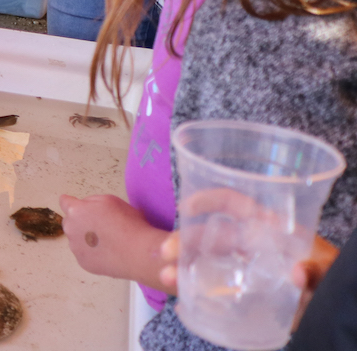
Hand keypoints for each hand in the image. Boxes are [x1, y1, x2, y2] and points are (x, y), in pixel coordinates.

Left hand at [60, 193, 172, 290]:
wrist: (138, 253)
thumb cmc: (127, 222)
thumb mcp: (110, 200)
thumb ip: (91, 201)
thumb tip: (84, 207)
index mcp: (76, 211)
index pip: (64, 202)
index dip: (70, 202)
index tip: (74, 204)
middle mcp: (70, 229)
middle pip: (69, 222)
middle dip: (79, 222)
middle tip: (99, 226)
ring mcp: (76, 248)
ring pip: (76, 240)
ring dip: (85, 239)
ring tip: (107, 242)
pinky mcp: (83, 263)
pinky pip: (84, 255)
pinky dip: (92, 253)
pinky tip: (108, 253)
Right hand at [157, 193, 339, 330]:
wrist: (340, 307)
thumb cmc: (333, 277)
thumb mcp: (329, 269)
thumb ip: (316, 270)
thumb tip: (297, 272)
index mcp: (270, 228)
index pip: (235, 204)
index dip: (209, 200)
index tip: (187, 206)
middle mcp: (253, 245)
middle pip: (212, 235)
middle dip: (185, 241)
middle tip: (167, 254)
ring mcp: (246, 268)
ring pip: (206, 261)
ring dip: (182, 267)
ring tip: (167, 277)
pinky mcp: (244, 292)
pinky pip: (213, 286)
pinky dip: (194, 289)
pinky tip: (182, 294)